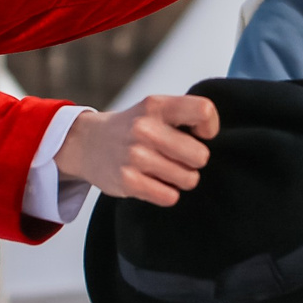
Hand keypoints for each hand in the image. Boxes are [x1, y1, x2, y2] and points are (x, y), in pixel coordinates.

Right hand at [54, 94, 218, 203]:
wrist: (87, 143)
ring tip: (162, 170)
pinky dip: (166, 193)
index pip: (204, 112)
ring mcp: (135, 156)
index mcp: (156, 106)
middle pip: (201, 156)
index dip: (209, 128)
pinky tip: (153, 182)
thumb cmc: (132, 128)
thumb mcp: (154, 109)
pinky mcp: (128, 182)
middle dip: (193, 161)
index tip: (198, 135)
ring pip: (189, 179)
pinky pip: (170, 196)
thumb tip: (215, 140)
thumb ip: (184, 116)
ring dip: (180, 178)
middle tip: (177, 157)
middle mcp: (145, 128)